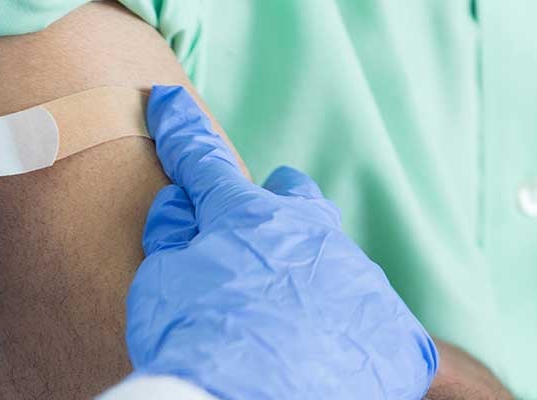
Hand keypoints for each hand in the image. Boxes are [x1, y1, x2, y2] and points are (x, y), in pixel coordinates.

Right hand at [125, 86, 437, 398]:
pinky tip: (318, 357)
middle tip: (253, 236)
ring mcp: (358, 282)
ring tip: (281, 320)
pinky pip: (370, 321)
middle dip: (276, 206)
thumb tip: (177, 206)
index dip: (182, 134)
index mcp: (247, 217)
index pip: (205, 164)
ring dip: (307, 278)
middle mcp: (312, 235)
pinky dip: (343, 332)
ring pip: (334, 262)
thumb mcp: (159, 283)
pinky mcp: (393, 333)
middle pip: (297, 201)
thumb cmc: (192, 343)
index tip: (170, 105)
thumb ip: (170, 238)